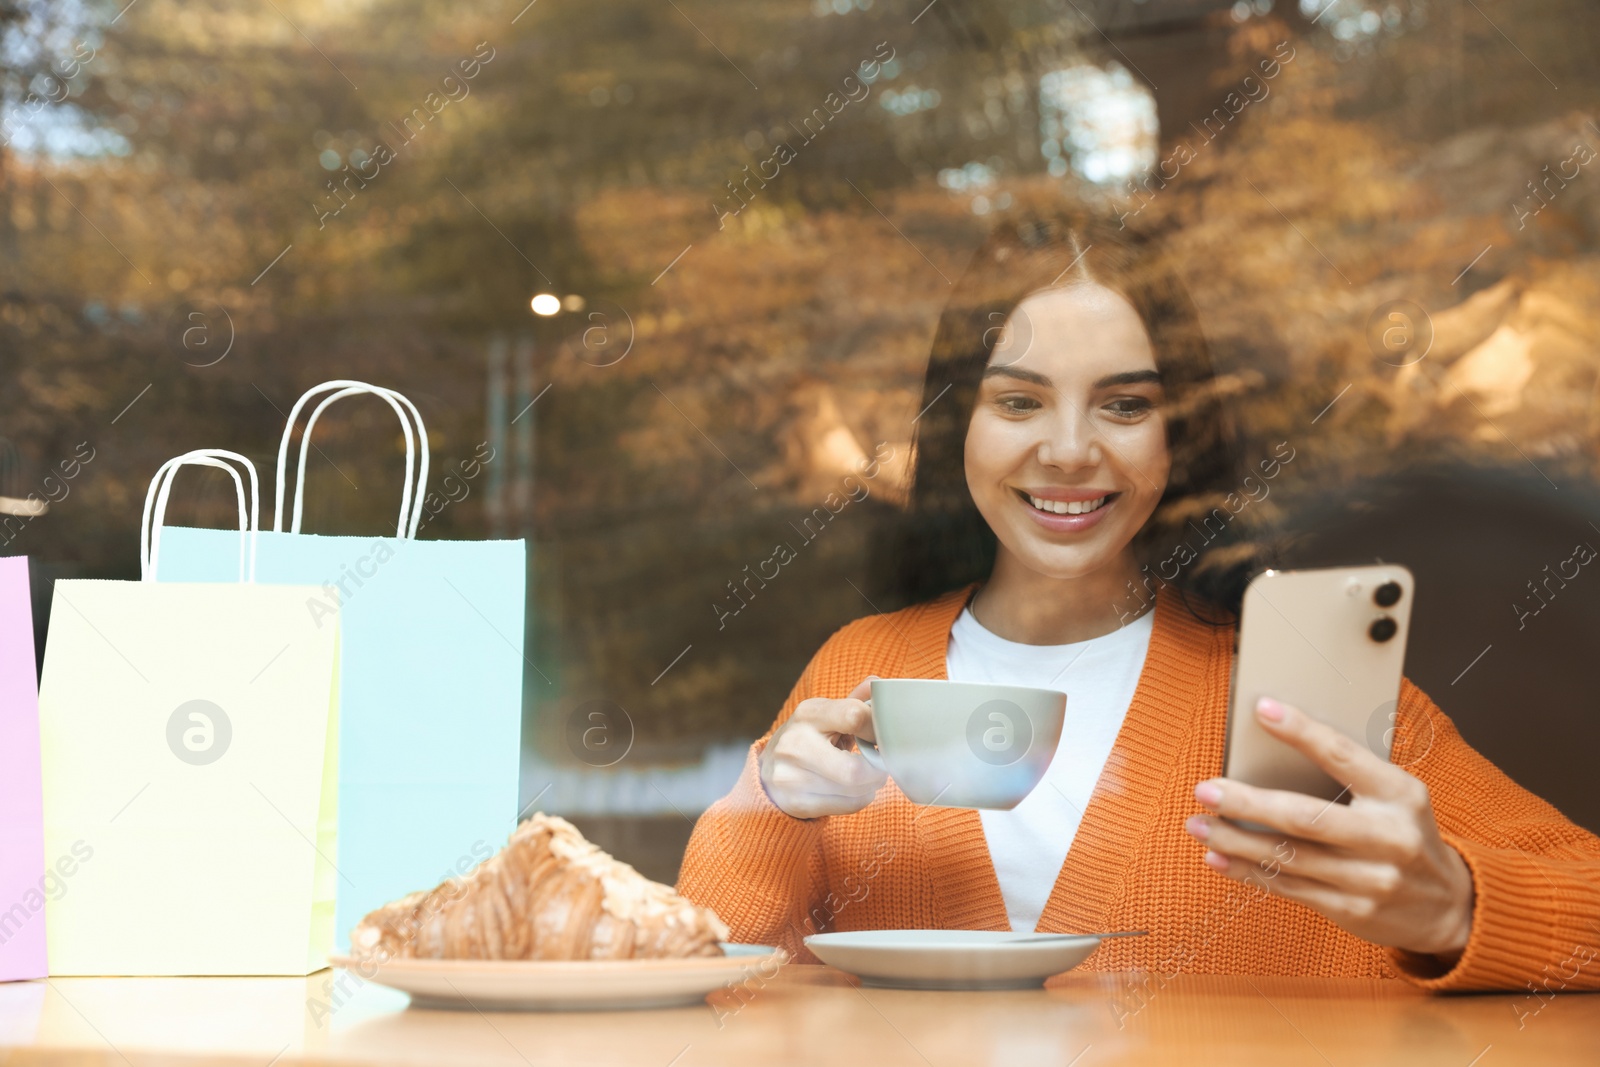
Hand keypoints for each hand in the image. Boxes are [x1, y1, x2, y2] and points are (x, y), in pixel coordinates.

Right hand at [759, 677, 886, 818]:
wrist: (769, 769)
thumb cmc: (810, 737)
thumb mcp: (827, 713)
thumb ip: (855, 700)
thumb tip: (878, 684)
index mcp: (808, 713)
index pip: (855, 716)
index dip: (877, 728)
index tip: (880, 736)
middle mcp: (795, 744)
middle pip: (854, 770)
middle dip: (878, 770)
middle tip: (881, 765)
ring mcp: (791, 777)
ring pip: (854, 792)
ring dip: (871, 785)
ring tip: (866, 776)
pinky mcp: (796, 803)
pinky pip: (847, 807)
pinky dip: (859, 799)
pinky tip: (851, 790)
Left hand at [1185, 696, 1474, 958]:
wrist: (1450, 906)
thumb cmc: (1407, 836)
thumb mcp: (1397, 797)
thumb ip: (1351, 776)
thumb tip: (1276, 748)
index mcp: (1400, 795)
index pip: (1344, 756)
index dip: (1301, 731)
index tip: (1262, 710)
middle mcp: (1387, 837)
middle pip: (1304, 817)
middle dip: (1247, 802)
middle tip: (1207, 790)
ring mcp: (1371, 879)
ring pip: (1288, 856)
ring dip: (1235, 839)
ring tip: (1199, 823)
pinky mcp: (1352, 910)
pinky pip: (1288, 887)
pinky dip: (1247, 871)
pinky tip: (1218, 856)